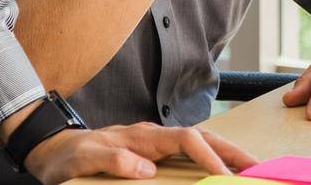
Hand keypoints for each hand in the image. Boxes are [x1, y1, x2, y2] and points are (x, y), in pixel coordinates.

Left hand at [21, 122, 255, 182]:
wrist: (52, 150)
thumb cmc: (68, 156)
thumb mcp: (84, 159)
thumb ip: (114, 160)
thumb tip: (146, 168)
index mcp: (143, 135)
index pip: (187, 140)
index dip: (208, 156)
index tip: (225, 175)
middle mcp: (154, 136)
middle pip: (203, 138)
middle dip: (232, 151)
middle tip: (258, 166)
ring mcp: (155, 144)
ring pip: (200, 145)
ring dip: (225, 155)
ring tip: (249, 168)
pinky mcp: (153, 154)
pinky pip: (189, 155)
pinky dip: (209, 161)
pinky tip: (220, 171)